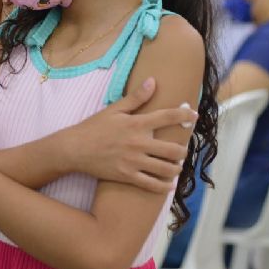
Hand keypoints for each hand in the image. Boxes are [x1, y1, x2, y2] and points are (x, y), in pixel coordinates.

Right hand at [68, 78, 197, 193]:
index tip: (194, 115)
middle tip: (182, 150)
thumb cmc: (93, 127)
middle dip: (183, 150)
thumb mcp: (114, 109)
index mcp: (136, 124)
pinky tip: (169, 185)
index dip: (185, 115)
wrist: (74, 149)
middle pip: (173, 149)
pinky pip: (151, 185)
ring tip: (176, 166)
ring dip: (176, 169)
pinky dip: (164, 186)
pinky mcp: (127, 176)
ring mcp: (133, 162)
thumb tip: (152, 81)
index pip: (168, 117)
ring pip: (166, 169)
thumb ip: (136, 97)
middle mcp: (138, 143)